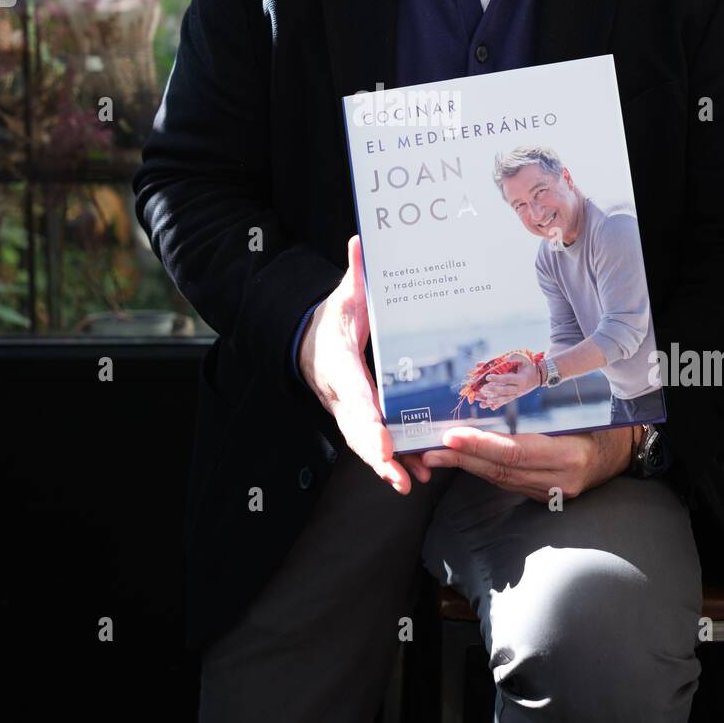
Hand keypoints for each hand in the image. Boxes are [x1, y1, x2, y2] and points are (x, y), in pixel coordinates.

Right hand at [298, 234, 414, 493]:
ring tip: (409, 482)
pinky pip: (371, 444)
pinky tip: (414, 476)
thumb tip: (360, 240)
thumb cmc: (332, 318)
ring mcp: (346, 411)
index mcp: (338, 363)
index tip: (381, 439)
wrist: (308, 342)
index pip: (352, 394)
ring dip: (385, 465)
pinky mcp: (357, 420)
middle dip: (375, 453)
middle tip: (395, 472)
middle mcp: (339, 393)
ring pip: (362, 443)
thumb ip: (355, 273)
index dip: (366, 419)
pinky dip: (390, 462)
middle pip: (356, 429)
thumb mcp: (343, 294)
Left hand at [418, 424, 632, 501]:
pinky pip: (510, 482)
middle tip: (431, 450)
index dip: (483, 447)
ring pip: (502, 479)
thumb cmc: (604, 421)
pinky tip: (464, 460)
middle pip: (504, 470)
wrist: (627, 453)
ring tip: (437, 456)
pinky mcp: (547, 495)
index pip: (518, 453)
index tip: (453, 437)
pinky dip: (485, 470)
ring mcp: (554, 491)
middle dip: (464, 459)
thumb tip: (505, 385)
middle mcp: (562, 478)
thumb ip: (547, 407)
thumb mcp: (583, 410)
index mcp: (572, 454)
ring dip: (468, 466)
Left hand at [478, 351, 541, 409]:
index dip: (498, 378)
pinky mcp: (514, 397)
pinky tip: (490, 407)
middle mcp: (519, 389)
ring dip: (494, 401)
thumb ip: (515, 357)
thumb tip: (505, 358)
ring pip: (504, 399)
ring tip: (484, 402)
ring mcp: (517, 394)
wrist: (537, 377)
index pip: (508, 379)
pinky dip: (497, 405)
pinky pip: (505, 402)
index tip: (488, 377)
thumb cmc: (529, 366)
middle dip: (494, 391)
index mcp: (521, 379)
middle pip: (505, 391)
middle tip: (483, 389)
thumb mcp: (525, 359)